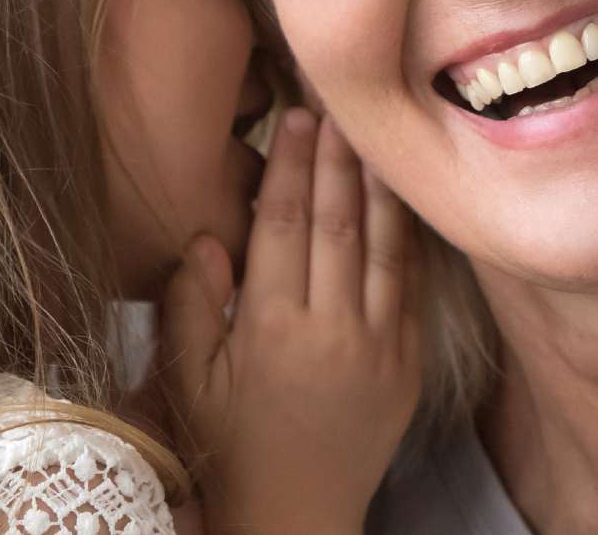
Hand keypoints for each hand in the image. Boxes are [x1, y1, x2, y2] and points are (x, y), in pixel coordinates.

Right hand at [158, 108, 423, 533]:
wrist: (295, 517)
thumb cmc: (228, 446)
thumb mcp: (187, 382)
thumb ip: (190, 305)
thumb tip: (208, 234)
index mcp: (271, 330)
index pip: (283, 225)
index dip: (289, 165)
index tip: (294, 118)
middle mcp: (333, 331)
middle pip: (337, 222)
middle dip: (336, 157)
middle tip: (335, 103)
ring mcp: (380, 347)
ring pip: (384, 245)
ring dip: (377, 184)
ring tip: (373, 133)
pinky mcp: (409, 363)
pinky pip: (411, 284)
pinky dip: (406, 235)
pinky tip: (401, 197)